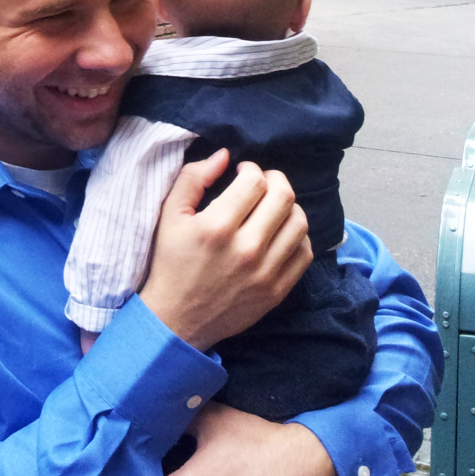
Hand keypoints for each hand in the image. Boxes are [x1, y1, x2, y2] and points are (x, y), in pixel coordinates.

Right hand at [139, 151, 310, 352]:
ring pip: (299, 222)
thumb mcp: (170, 215)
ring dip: (288, 206)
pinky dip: (297, 236)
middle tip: (262, 183)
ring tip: (273, 207)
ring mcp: (265, 273)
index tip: (243, 172)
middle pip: (283, 197)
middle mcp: (246, 249)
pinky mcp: (277, 291)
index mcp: (217, 227)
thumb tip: (224, 155)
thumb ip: (193, 178)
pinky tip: (279, 233)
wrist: (176, 320)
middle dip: (275, 180)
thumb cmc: (171, 262)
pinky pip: (304, 253)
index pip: (255, 181)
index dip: (251, 169)